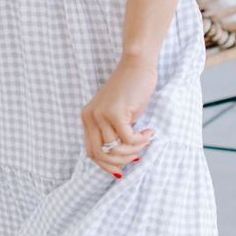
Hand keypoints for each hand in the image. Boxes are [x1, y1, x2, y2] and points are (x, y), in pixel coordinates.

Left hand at [81, 53, 157, 176]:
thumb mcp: (116, 114)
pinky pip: (128, 139)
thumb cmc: (130, 89)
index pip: (91, 152)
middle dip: (119, 162)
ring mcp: (101, 115)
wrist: (137, 66)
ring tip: (145, 140)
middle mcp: (90, 117)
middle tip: (136, 156)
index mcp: (87, 118)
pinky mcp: (115, 113)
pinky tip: (148, 132)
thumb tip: (119, 159)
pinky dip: (140, 140)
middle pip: (100, 154)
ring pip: (115, 149)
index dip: (106, 165)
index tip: (121, 169)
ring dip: (133, 150)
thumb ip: (112, 132)